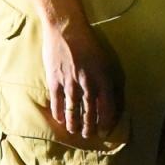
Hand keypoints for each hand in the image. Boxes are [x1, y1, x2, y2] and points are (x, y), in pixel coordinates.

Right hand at [39, 16, 118, 139]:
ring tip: (75, 131)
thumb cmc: (88, 42)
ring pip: (74, 112)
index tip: (104, 130)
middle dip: (90, 128)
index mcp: (103, 79)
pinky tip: (60, 119)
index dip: (106, 122)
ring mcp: (70, 84)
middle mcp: (88, 85)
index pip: (108, 108)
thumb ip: (106, 80)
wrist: (66, 28)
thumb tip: (108, 98)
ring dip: (75, 125)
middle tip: (89, 135)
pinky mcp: (55, 81)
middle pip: (90, 114)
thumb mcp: (104, 60)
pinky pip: (57, 103)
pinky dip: (59, 114)